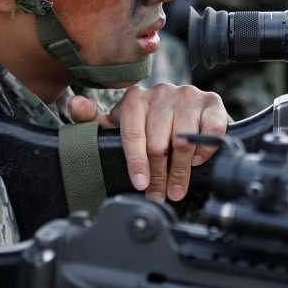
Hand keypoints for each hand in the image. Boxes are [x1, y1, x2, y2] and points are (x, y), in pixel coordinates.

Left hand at [96, 84, 228, 201]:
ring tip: (177, 188)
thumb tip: (75, 104)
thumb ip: (94, 120)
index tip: (140, 185)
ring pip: (184, 139)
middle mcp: (162, 92)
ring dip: (182, 170)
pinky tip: (197, 160)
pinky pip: (210, 130)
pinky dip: (205, 149)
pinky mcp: (212, 102)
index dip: (136, 163)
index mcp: (136, 98)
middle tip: (160, 195)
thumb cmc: (148, 124)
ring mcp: (188, 95)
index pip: (133, 134)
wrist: (185, 111)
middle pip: (159, 142)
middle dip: (159, 174)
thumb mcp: (119, 125)